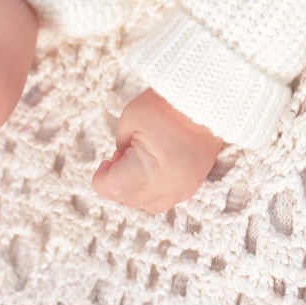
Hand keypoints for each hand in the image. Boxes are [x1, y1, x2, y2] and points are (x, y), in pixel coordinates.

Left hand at [92, 88, 223, 212]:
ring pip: (150, 205)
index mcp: (151, 169)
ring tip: (137, 164)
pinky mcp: (194, 183)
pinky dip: (156, 190)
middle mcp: (169, 185)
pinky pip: (169, 199)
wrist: (204, 99)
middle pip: (131, 199)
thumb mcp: (130, 119)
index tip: (103, 164)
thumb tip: (120, 162)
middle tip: (119, 157)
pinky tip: (154, 168)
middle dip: (118, 181)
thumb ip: (120, 146)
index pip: (115, 188)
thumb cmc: (165, 105)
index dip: (101, 179)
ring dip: (137, 190)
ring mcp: (184, 187)